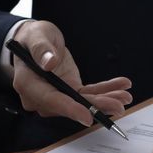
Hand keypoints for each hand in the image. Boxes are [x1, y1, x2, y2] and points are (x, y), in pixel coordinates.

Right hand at [11, 20, 131, 125]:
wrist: (36, 41)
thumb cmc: (33, 38)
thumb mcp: (37, 36)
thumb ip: (41, 49)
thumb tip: (49, 63)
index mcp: (28, 84)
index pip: (50, 100)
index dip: (70, 109)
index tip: (88, 116)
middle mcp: (41, 95)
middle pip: (70, 105)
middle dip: (96, 107)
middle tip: (118, 106)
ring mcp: (57, 94)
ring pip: (83, 102)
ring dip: (105, 100)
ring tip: (125, 97)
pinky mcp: (69, 90)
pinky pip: (89, 93)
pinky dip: (106, 91)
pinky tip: (122, 87)